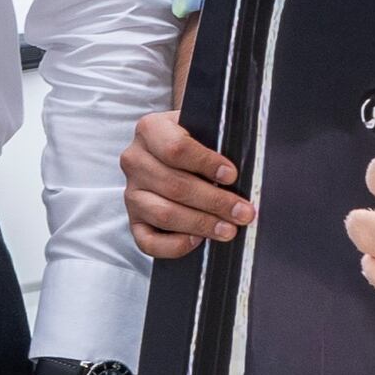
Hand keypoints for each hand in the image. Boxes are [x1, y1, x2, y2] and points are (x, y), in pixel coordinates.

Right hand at [123, 109, 254, 258]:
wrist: (171, 151)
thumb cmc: (193, 141)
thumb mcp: (201, 129)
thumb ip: (215, 141)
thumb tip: (237, 173)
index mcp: (150, 130)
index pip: (176, 148)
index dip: (206, 163)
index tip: (232, 175)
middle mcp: (135, 161)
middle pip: (174, 185)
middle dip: (215, 201)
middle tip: (243, 212)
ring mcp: (132, 193)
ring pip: (164, 214)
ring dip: (201, 224)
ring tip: (228, 229)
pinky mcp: (134, 220)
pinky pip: (148, 241)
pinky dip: (174, 245)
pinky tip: (197, 241)